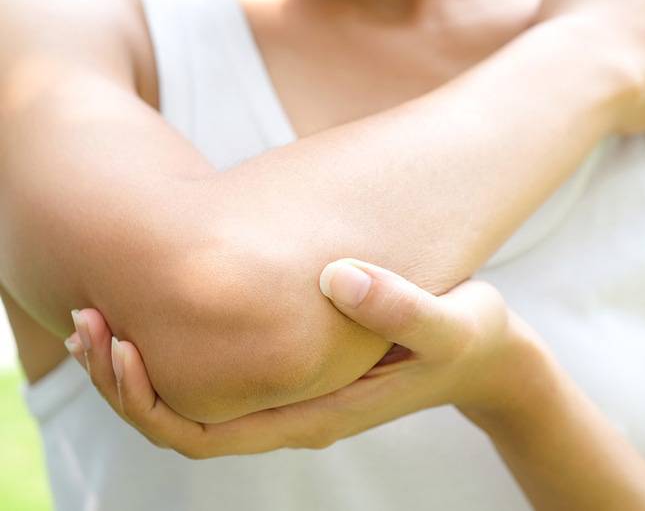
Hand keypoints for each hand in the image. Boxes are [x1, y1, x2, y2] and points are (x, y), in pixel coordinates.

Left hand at [64, 259, 544, 457]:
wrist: (490, 355)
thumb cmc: (473, 339)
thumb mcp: (452, 322)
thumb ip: (402, 304)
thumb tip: (334, 276)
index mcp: (315, 415)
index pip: (204, 435)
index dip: (149, 401)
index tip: (120, 344)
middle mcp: (292, 413)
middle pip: (180, 424)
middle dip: (123, 383)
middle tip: (88, 319)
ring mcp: (291, 394)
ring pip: (191, 402)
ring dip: (139, 367)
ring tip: (102, 313)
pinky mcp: (295, 368)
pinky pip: (216, 375)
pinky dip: (175, 350)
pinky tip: (162, 307)